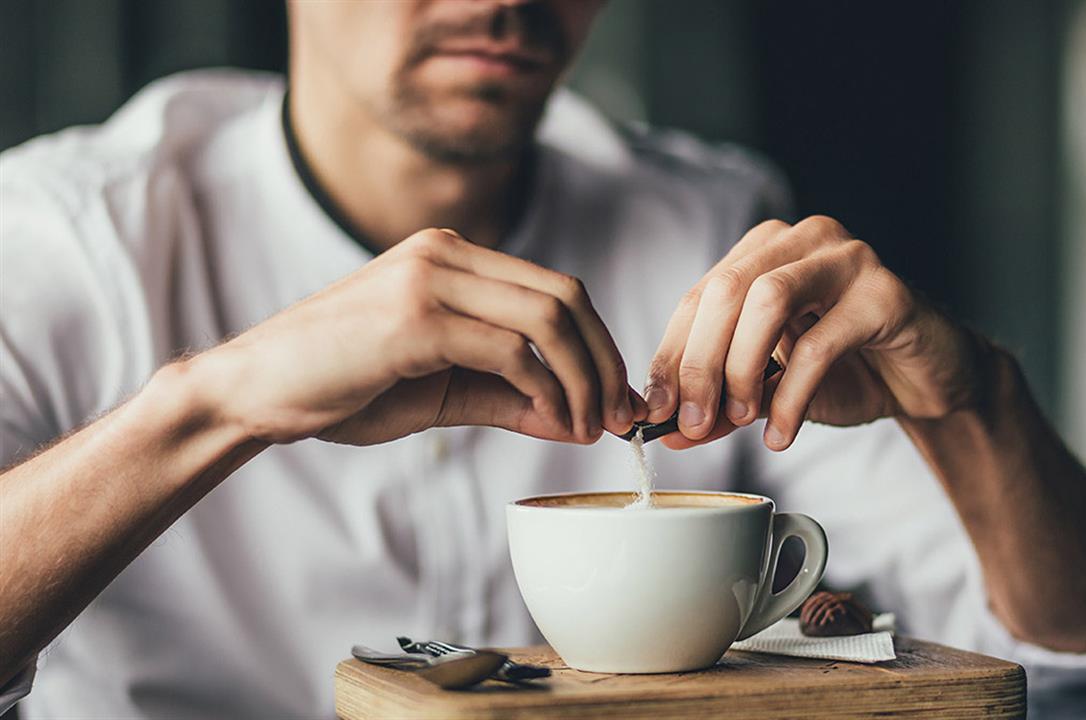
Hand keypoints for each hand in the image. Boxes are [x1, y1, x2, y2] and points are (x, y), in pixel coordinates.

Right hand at [197, 228, 644, 445]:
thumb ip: (511, 397)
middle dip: (604, 361)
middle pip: (565, 296)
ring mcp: (430, 278)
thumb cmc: (343, 387)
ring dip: (582, 379)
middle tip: (618, 417)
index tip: (616, 399)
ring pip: (548, 318)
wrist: (252, 392)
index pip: (556, 289)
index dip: (600, 345)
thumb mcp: (443, 392)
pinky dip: (544, 389)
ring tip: (587, 427)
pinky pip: (509, 349)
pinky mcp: (414, 316)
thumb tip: (580, 420)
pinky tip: (550, 421)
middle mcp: (445, 253)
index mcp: (453, 257)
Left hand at [644, 216, 984, 449]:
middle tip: (693, 422)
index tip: (655, 411)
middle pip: (725, 290)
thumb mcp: (771, 389)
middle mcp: (803, 239)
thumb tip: (667, 429)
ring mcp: (847, 258)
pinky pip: (820, 343)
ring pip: (767, 299)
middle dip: (699, 363)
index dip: (671, 355)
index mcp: (765, 249)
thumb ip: (721, 403)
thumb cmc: (847, 372)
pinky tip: (781, 434)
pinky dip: (791, 396)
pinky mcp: (885, 294)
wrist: (926, 380)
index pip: (698, 296)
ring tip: (741, 419)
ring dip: (741, 368)